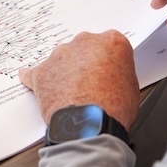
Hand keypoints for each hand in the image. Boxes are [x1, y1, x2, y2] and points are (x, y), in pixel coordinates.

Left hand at [18, 30, 138, 130]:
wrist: (90, 123)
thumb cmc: (114, 108)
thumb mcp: (132, 86)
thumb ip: (119, 71)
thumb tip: (112, 76)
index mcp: (111, 42)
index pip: (109, 44)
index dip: (107, 60)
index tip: (106, 70)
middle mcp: (84, 42)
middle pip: (83, 49)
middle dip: (85, 63)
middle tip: (89, 84)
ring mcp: (60, 55)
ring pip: (61, 60)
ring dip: (64, 73)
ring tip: (71, 95)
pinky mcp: (41, 71)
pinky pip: (34, 73)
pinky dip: (37, 79)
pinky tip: (36, 84)